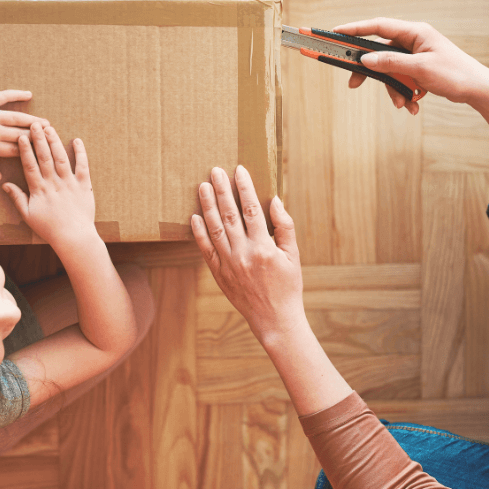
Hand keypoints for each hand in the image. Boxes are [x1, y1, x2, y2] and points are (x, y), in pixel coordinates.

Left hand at [0, 90, 48, 180]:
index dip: (31, 153)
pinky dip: (17, 94)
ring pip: (18, 118)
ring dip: (33, 120)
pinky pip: (5, 96)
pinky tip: (29, 94)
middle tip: (52, 138)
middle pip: (22, 135)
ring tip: (46, 123)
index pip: (17, 152)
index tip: (43, 155)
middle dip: (38, 137)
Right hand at [2, 123, 96, 250]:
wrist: (73, 236)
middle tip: (34, 124)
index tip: (21, 136)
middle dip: (39, 139)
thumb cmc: (49, 228)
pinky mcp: (84, 185)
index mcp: (39, 190)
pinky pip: (83, 166)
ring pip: (61, 158)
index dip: (25, 150)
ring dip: (55, 141)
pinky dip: (81, 153)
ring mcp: (70, 183)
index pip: (30, 165)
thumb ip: (17, 198)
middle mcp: (54, 183)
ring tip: (49, 128)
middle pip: (45, 157)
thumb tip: (5, 184)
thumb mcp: (28, 215)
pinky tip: (77, 140)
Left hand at [191, 166, 305, 342]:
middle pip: (229, 215)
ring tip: (203, 187)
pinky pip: (206, 250)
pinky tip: (195, 217)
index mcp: (264, 247)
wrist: (274, 318)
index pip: (251, 210)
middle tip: (215, 171)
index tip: (239, 170)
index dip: (244, 188)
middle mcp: (243, 253)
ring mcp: (229, 264)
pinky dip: (199, 233)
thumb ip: (285, 227)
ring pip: (215, 229)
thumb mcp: (293, 256)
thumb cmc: (288, 285)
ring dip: (207, 206)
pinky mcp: (219, 274)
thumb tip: (274, 201)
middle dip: (222, 191)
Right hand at [333, 18, 488, 114]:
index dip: (355, 29)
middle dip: (371, 73)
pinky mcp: (416, 69)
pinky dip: (403, 93)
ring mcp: (414, 55)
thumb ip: (390, 63)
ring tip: (404, 104)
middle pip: (379, 53)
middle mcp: (412, 41)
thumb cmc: (455, 73)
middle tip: (354, 84)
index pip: (378, 26)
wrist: (476, 89)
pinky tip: (413, 105)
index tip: (336, 32)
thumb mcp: (419, 69)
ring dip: (393, 90)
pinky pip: (400, 80)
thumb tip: (365, 60)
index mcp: (414, 32)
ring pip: (389, 71)